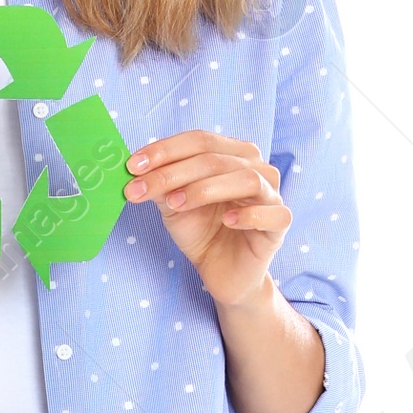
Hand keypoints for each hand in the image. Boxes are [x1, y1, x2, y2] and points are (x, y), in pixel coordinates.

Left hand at [123, 133, 290, 311]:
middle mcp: (256, 167)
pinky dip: (248, 214)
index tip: (132, 166)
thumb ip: (161, 184)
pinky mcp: (280, 223)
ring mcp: (271, 194)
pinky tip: (227, 221)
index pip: (199, 140)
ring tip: (176, 204)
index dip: (165, 150)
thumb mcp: (174, 205)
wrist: (223, 273)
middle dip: (173, 172)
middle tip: (141, 188)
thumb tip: (136, 168)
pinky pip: (271, 212)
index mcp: (232, 154)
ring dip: (205, 189)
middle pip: (215, 158)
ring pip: (244, 178)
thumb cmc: (204, 232)